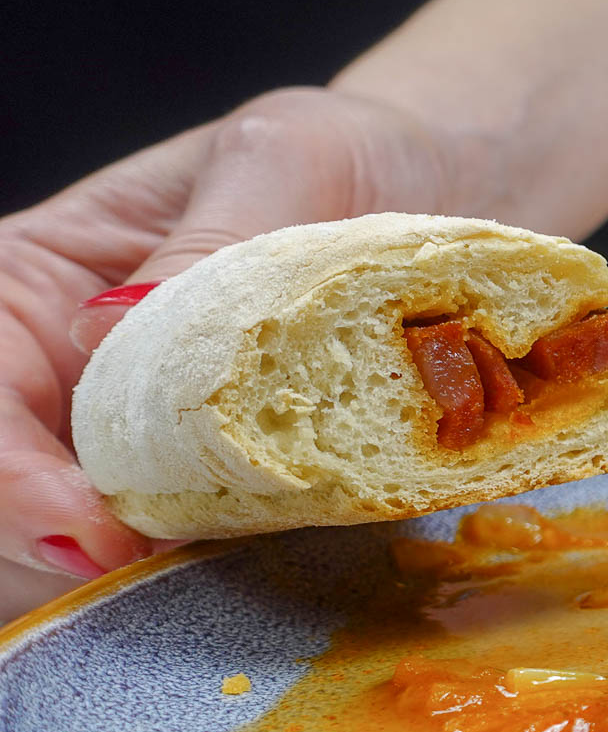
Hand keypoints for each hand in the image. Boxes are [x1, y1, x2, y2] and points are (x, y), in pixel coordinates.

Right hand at [0, 86, 481, 620]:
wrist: (442, 194)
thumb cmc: (344, 156)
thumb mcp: (282, 162)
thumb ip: (208, 239)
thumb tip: (109, 330)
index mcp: (40, 281)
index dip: (11, 469)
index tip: (93, 525)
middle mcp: (67, 371)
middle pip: (13, 480)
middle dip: (54, 538)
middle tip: (147, 569)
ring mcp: (137, 439)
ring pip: (84, 537)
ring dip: (133, 570)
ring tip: (208, 574)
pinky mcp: (217, 487)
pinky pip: (189, 550)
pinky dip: (212, 570)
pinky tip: (261, 567)